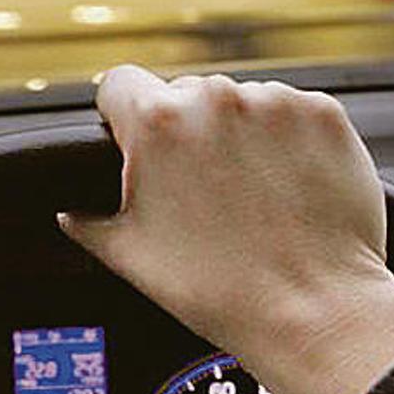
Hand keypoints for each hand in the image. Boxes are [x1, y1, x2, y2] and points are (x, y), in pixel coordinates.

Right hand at [59, 65, 393, 393]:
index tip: (134, 137)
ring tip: (248, 194)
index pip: (119, 84)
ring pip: (238, 103)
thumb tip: (70, 211)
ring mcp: (275, 102)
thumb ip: (87, 220)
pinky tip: (284, 187)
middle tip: (199, 187)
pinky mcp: (323, 114)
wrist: (312, 310)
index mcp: (157, 124)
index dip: (121, 115)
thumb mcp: (129, 256)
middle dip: (184, 132)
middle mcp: (215, 99)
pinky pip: (289, 113)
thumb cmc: (219, 288)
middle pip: (183, 94)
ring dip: (237, 134)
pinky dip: (285, 141)